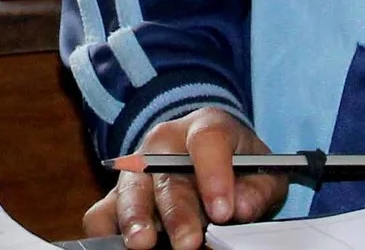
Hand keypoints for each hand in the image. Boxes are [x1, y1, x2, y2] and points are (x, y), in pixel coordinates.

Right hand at [83, 106, 288, 246]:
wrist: (208, 154)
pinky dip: (108, 229)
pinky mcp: (119, 195)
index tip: (224, 211)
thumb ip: (258, 189)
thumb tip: (242, 208)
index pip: (208, 140)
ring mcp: (138, 168)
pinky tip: (119, 245)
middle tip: (189, 242)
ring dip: (135, 217)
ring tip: (142, 243)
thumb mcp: (263, 171)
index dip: (214, 174)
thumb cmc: (239, 165)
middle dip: (177, 212)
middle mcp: (165, 143)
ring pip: (129, 188)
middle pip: (165, 172)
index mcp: (205, 126)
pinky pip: (101, 211)